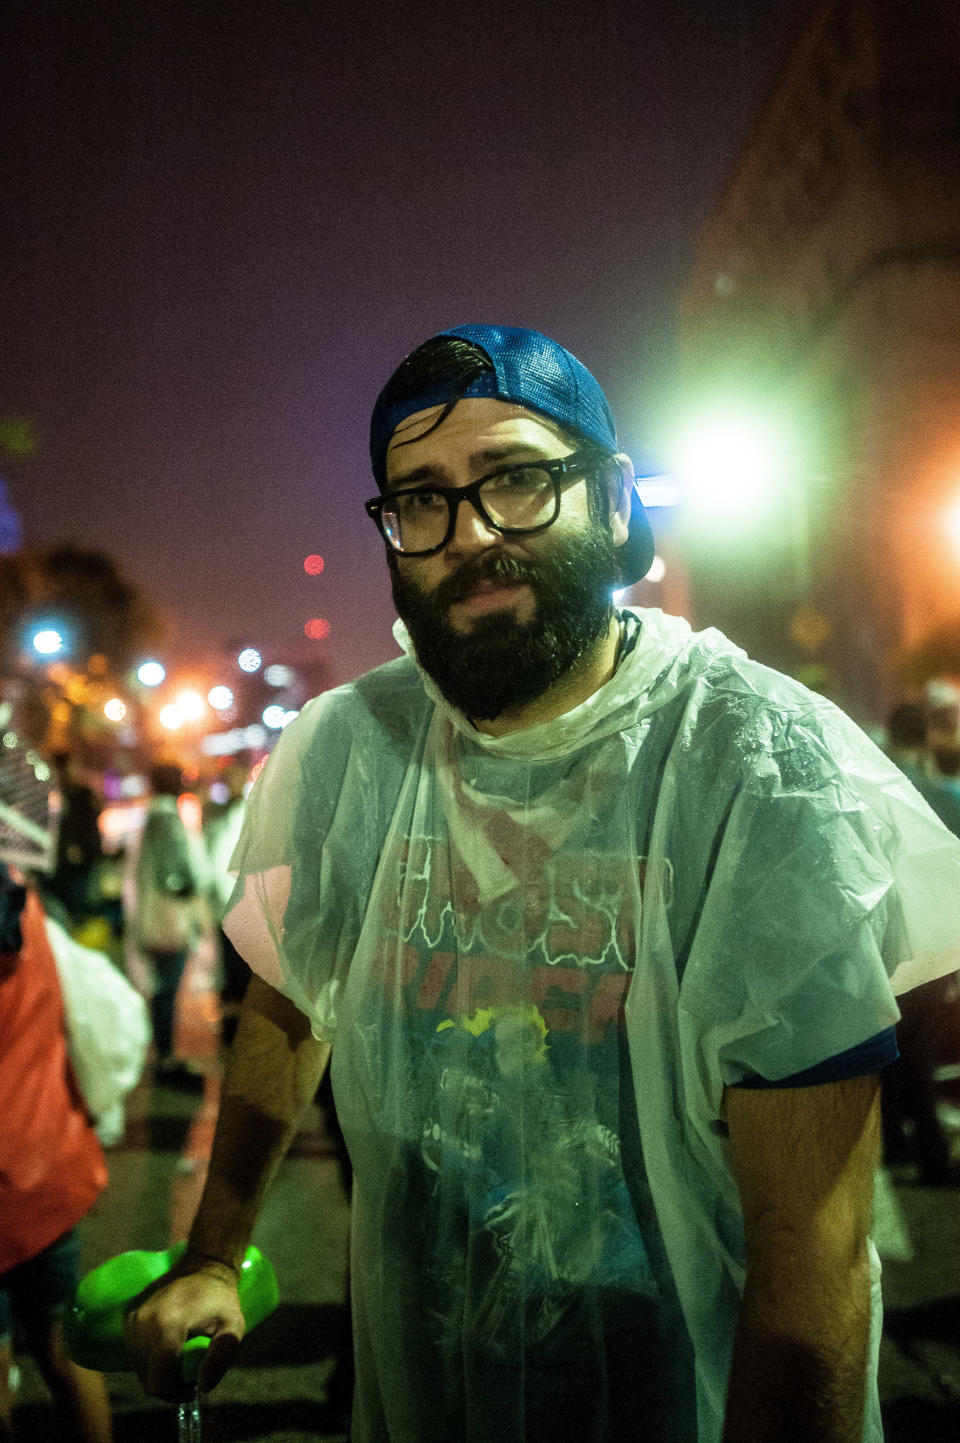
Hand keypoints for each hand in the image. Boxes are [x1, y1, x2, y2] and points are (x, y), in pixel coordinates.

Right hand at [123, 1259, 245, 1401]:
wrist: (203, 1267)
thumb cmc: (220, 1300)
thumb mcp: (233, 1327)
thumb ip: (221, 1357)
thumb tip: (203, 1386)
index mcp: (167, 1325)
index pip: (158, 1381)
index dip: (176, 1393)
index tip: (193, 1385)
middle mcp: (143, 1322)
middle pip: (148, 1378)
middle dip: (169, 1383)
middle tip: (190, 1369)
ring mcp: (133, 1319)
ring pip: (140, 1368)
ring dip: (159, 1370)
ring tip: (182, 1354)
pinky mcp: (128, 1317)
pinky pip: (135, 1353)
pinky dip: (150, 1358)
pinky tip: (169, 1345)